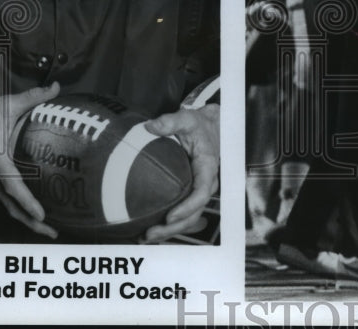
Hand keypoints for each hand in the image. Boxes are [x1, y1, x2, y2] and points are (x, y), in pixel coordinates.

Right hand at [0, 83, 59, 237]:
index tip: (42, 215)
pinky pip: (6, 201)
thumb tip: (57, 86)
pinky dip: (19, 210)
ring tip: (48, 229)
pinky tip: (34, 214)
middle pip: (12, 206)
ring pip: (8, 207)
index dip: (29, 202)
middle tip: (53, 233)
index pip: (14, 187)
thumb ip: (34, 96)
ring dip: (26, 219)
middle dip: (32, 222)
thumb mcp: (8, 104)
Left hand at [143, 103, 219, 241]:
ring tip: (146, 237)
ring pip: (190, 217)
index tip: (169, 216)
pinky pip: (185, 212)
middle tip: (150, 233)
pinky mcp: (192, 192)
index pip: (201, 192)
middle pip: (195, 212)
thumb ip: (171, 121)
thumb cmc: (199, 123)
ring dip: (170, 230)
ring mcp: (200, 189)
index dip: (187, 207)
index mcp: (207, 167)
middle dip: (174, 227)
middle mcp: (207, 182)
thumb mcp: (187, 118)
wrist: (211, 126)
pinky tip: (150, 228)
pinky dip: (170, 224)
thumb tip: (150, 126)